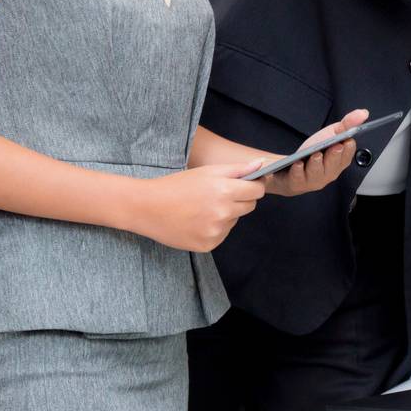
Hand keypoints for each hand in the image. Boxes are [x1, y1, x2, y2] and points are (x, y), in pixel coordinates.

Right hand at [132, 160, 266, 252]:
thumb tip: (263, 165)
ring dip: (225, 214)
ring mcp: (215, 231)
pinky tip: (197, 221)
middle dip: (239, 199)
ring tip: (202, 208)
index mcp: (224, 191)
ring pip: (234, 220)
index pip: (257, 191)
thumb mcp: (207, 171)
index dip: (253, 185)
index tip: (246, 184)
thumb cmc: (177, 185)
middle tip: (217, 194)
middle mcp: (222, 213)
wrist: (147, 208)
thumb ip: (238, 169)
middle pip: (249, 206)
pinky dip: (214, 228)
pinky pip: (222, 234)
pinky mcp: (208, 245)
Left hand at [261, 108, 369, 196]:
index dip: (348, 149)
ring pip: (317, 173)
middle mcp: (329, 173)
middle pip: (333, 166)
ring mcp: (313, 180)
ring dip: (317, 163)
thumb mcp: (331, 134)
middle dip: (334, 156)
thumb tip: (364, 112)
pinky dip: (298, 171)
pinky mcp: (297, 182)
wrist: (291, 168)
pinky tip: (298, 163)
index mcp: (340, 162)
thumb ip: (348, 124)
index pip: (347, 156)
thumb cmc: (314, 151)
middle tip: (335, 146)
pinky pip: (298, 178)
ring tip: (316, 154)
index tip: (347, 140)